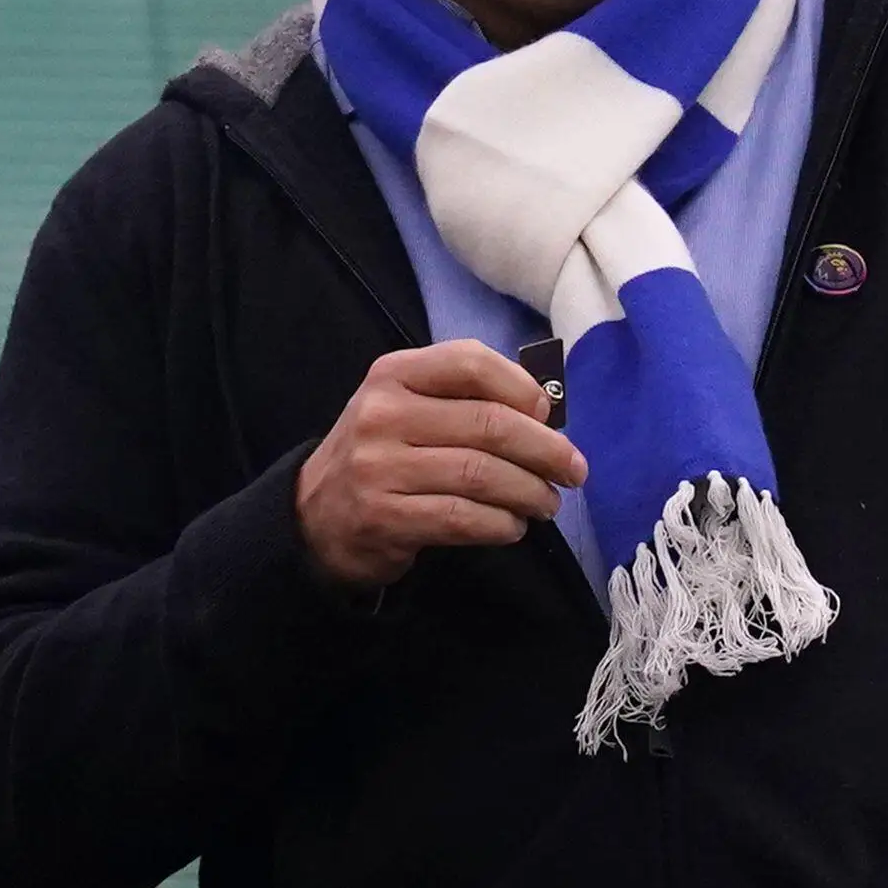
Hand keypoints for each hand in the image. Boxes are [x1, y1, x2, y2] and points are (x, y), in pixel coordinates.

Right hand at [297, 340, 587, 592]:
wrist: (314, 516)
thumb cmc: (381, 454)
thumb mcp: (407, 407)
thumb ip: (463, 399)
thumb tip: (545, 411)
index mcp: (393, 374)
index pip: (470, 362)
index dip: (522, 389)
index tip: (548, 416)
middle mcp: (383, 414)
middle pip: (489, 424)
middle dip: (546, 450)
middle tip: (573, 471)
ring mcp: (380, 468)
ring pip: (482, 474)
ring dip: (529, 492)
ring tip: (547, 503)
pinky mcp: (384, 518)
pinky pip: (463, 518)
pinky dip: (501, 524)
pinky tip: (513, 526)